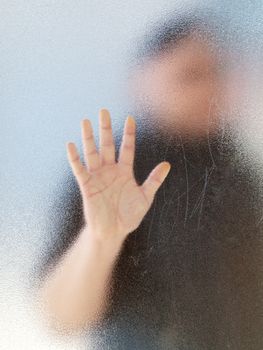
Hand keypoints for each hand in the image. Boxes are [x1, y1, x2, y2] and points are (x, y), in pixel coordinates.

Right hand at [66, 108, 170, 242]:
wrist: (114, 231)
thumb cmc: (130, 215)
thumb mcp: (145, 197)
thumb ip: (154, 180)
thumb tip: (167, 164)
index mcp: (125, 171)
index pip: (127, 148)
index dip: (128, 133)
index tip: (130, 118)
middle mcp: (110, 170)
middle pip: (108, 145)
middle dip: (106, 129)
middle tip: (104, 111)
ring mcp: (98, 177)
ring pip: (92, 153)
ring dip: (89, 138)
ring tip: (86, 121)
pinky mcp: (87, 185)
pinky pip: (80, 170)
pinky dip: (75, 158)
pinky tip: (71, 145)